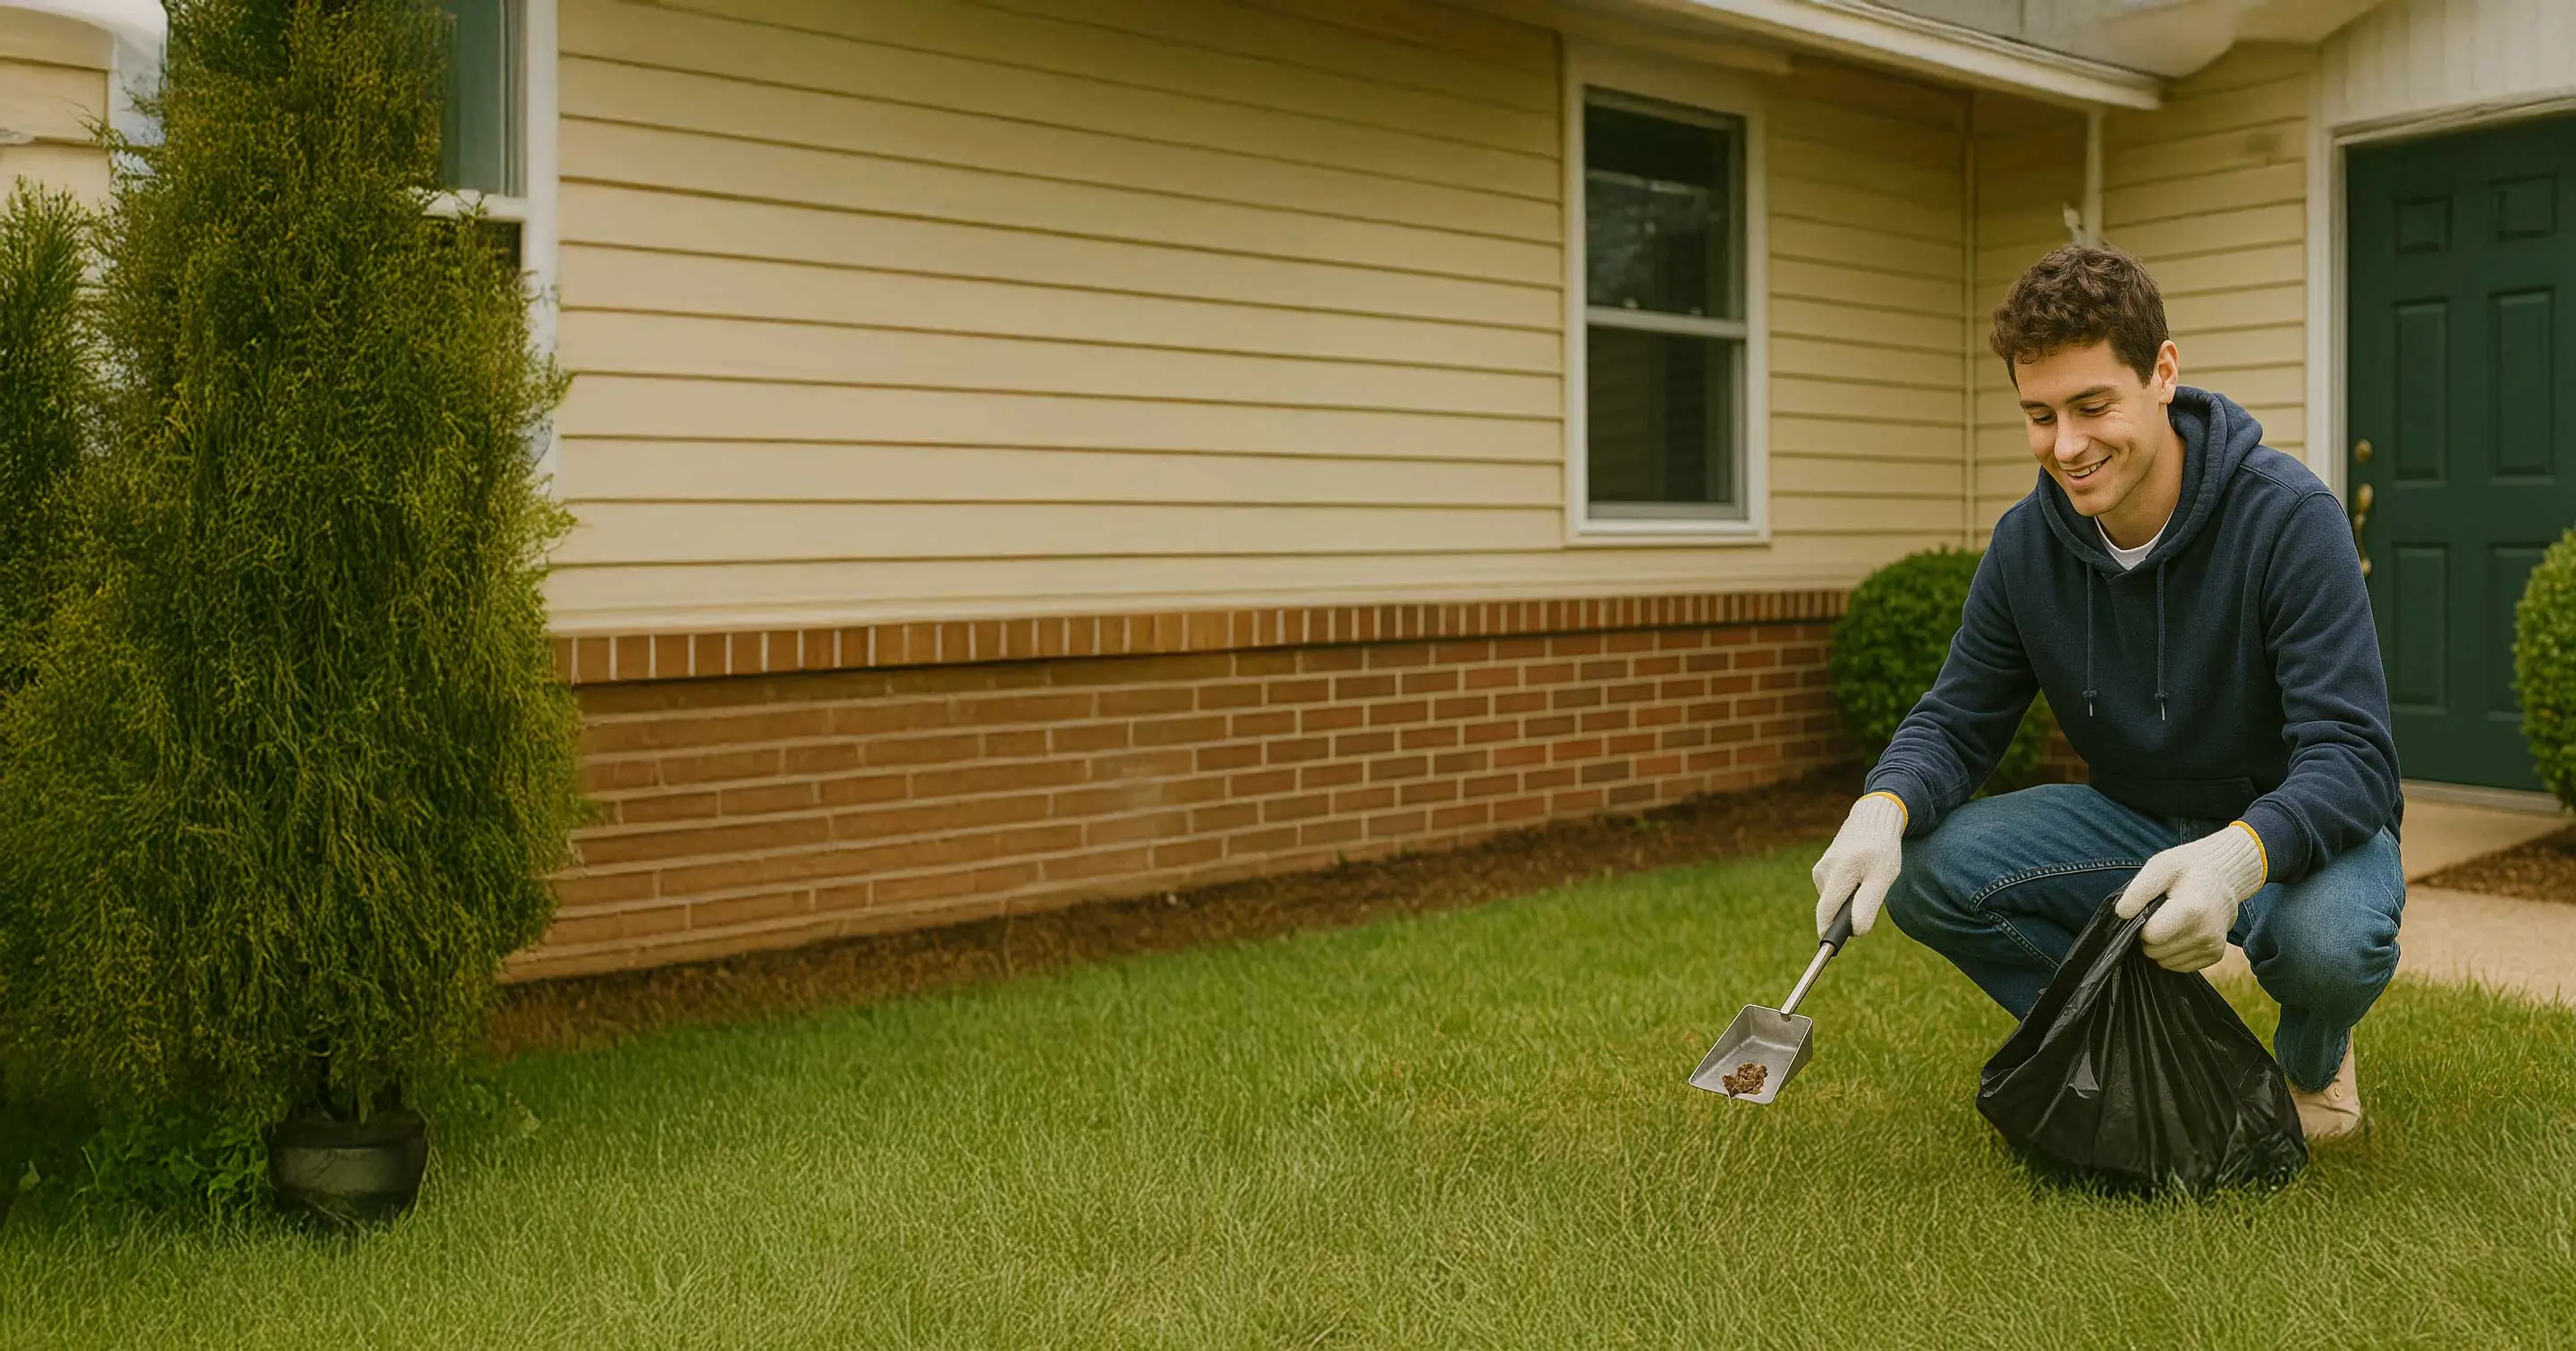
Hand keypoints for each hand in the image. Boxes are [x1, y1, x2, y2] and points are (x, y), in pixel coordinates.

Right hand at [1812, 792, 1906, 938]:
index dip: (1827, 934)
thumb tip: (1855, 931)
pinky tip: (1858, 874)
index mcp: (1838, 873)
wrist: (1874, 817)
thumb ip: (1868, 905)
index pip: (1825, 913)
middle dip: (1845, 915)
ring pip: (1833, 899)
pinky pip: (1833, 889)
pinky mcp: (1822, 865)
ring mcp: (1821, 867)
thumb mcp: (1883, 878)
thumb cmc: (1882, 848)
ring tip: (1867, 881)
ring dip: (1848, 900)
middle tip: (1869, 897)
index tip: (1830, 951)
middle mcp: (1823, 871)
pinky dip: (1845, 890)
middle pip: (1830, 909)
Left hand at [2114, 822, 2268, 970]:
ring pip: (2164, 961)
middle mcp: (2206, 933)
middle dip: (2149, 935)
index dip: (2142, 923)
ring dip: (2161, 944)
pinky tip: (2180, 931)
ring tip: (2172, 920)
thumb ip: (2138, 890)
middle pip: (2155, 951)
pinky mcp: (2215, 955)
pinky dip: (2173, 951)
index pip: (2150, 935)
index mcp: (2192, 910)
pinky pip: (2178, 966)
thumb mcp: (2160, 866)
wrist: (2224, 876)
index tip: (2149, 909)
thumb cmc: (2187, 869)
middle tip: (2160, 913)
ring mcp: (2212, 946)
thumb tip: (2122, 913)